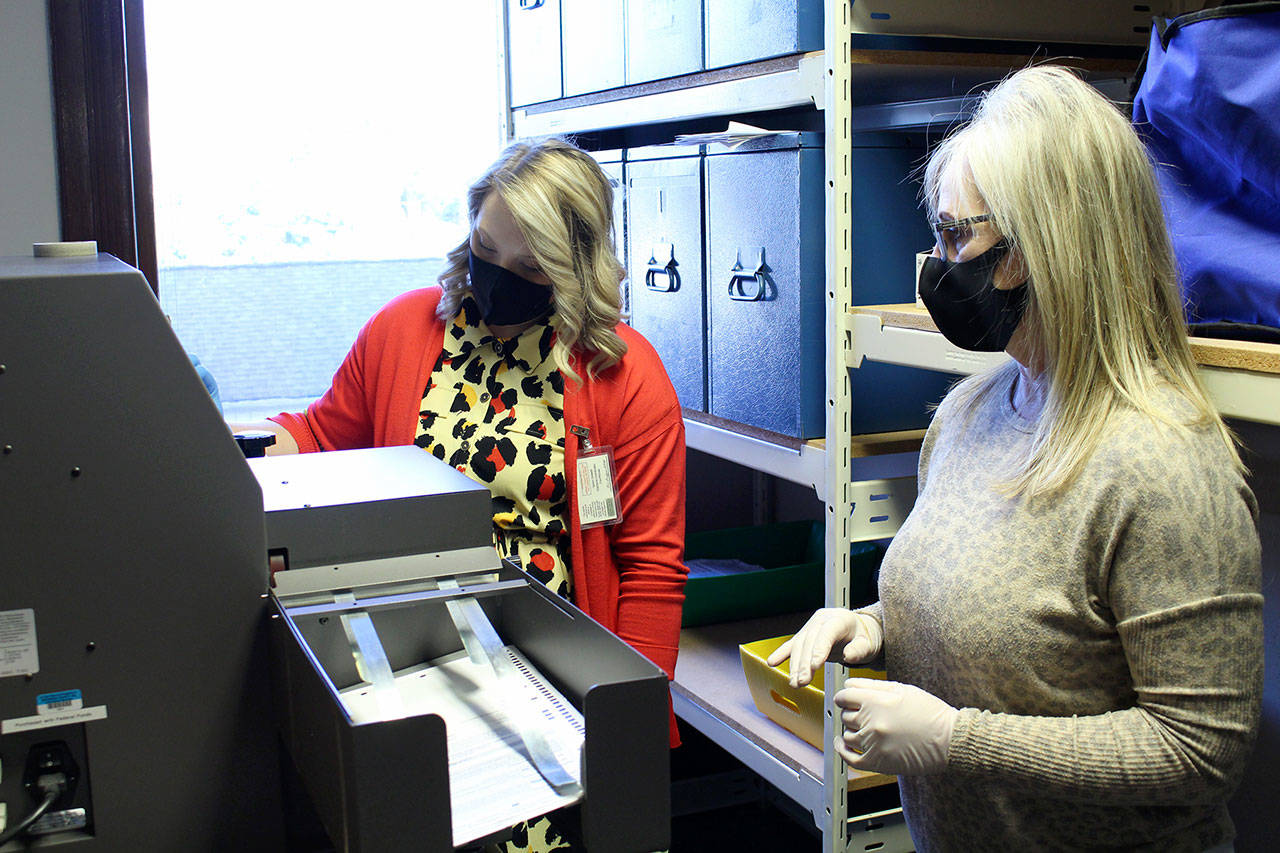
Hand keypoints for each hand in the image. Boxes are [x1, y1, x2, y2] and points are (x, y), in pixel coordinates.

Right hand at [766, 608, 882, 687]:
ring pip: (799, 645)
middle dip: (804, 663)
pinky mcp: (805, 635)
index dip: (820, 649)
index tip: (815, 665)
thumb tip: (848, 655)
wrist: (858, 630)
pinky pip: (792, 644)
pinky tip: (772, 662)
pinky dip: (781, 654)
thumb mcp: (869, 644)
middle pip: (810, 641)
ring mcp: (811, 626)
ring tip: (795, 683)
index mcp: (839, 619)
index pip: (827, 633)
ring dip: (795, 665)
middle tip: (803, 681)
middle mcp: (822, 620)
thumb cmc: (864, 637)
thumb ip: (859, 650)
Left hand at [833, 678, 956, 775]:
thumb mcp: (902, 689)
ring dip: (852, 730)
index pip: (843, 696)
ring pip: (847, 735)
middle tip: (863, 713)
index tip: (847, 699)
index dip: (845, 697)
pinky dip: (842, 751)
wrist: (949, 739)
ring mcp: (873, 744)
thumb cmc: (930, 713)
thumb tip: (849, 685)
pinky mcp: (878, 762)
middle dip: (851, 712)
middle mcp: (871, 722)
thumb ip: (872, 685)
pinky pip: (850, 759)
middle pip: (845, 715)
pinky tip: (842, 744)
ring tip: (864, 728)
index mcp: (876, 702)